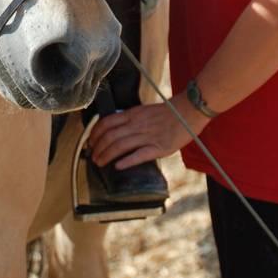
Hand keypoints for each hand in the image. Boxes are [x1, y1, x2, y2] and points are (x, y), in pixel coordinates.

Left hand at [88, 96, 210, 168]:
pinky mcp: (158, 147)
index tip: (90, 142)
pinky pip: (140, 154)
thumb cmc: (167, 113)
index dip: (95, 133)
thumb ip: (130, 119)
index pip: (107, 122)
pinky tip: (118, 166)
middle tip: (92, 157)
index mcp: (133, 114)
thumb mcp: (144, 111)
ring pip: (121, 145)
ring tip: (99, 163)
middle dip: (98, 148)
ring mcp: (147, 136)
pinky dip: (127, 161)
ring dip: (107, 155)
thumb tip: (115, 129)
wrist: (187, 112)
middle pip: (110, 136)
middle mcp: (137, 124)